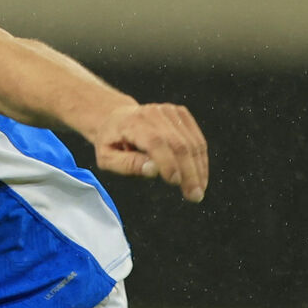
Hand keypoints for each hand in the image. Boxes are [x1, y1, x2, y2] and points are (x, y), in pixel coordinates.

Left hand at [85, 103, 208, 202]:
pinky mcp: (181, 114)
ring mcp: (170, 112)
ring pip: (192, 142)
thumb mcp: (107, 158)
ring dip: (199, 169)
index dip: (168, 162)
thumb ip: (127, 164)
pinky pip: (197, 138)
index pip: (156, 142)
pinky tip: (200, 176)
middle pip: (179, 143)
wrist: (115, 117)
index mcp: (132, 123)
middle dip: (189, 172)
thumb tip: (153, 170)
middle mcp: (154, 113)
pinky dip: (201, 159)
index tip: (175, 182)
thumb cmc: (110, 142)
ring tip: (198, 191)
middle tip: (195, 196)